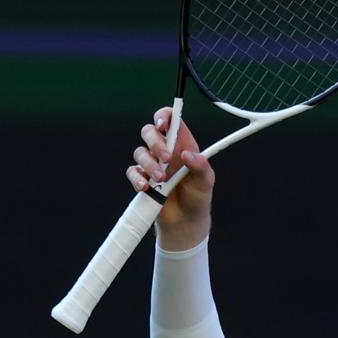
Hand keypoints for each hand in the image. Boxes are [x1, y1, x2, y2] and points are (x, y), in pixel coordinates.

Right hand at [127, 106, 214, 251]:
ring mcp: (152, 165)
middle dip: (155, 142)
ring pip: (139, 152)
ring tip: (162, 180)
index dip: (163, 116)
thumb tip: (187, 154)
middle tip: (166, 158)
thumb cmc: (197, 197)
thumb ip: (200, 165)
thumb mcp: (205, 180)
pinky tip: (146, 187)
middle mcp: (165, 151)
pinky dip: (138, 178)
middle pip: (149, 131)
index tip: (163, 125)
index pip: (170, 120)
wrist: (185, 221)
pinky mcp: (142, 179)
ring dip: (149, 164)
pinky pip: (132, 172)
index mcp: (182, 144)